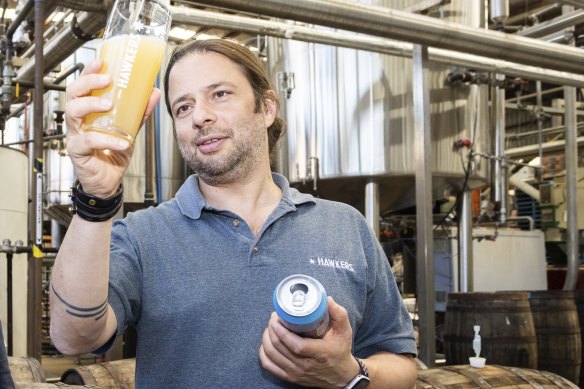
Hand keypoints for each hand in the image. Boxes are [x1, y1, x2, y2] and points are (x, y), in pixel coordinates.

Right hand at [65, 59, 160, 197]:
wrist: (109, 181)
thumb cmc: (113, 153)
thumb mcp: (130, 129)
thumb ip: (140, 112)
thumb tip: (154, 92)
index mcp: (88, 111)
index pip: (83, 86)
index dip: (88, 72)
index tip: (101, 62)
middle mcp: (78, 120)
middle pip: (73, 94)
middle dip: (88, 83)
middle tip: (106, 80)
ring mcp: (75, 135)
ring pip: (73, 113)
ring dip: (91, 105)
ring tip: (109, 105)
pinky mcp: (78, 151)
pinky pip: (88, 141)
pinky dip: (107, 140)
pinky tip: (122, 142)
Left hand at [259, 297, 359, 387]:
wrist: (341, 377)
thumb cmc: (341, 351)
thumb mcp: (345, 332)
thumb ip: (339, 314)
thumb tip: (327, 299)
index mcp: (320, 353)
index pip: (296, 345)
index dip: (282, 331)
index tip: (277, 318)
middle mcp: (306, 366)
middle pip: (280, 347)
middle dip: (272, 329)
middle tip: (274, 318)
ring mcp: (296, 373)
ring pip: (272, 355)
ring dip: (266, 338)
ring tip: (270, 327)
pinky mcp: (290, 378)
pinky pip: (269, 366)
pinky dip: (264, 353)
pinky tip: (266, 342)